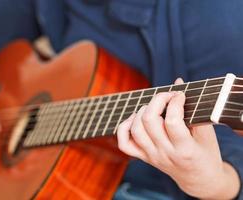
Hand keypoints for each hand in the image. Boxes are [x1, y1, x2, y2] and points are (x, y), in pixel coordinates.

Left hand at [117, 78, 239, 198]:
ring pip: (135, 130)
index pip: (172, 121)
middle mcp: (165, 154)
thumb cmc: (206, 154)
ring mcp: (152, 156)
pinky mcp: (144, 157)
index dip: (175, 101)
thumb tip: (177, 81)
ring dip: (141, 112)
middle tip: (167, 97)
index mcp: (185, 150)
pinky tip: (135, 119)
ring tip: (153, 107)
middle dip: (157, 100)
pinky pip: (124, 143)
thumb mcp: (207, 134)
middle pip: (149, 121)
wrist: (199, 179)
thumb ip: (193, 109)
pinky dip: (124, 127)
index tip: (180, 95)